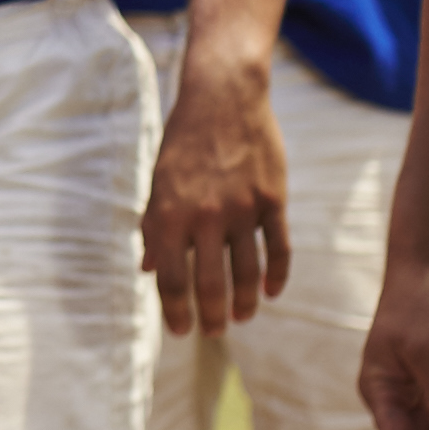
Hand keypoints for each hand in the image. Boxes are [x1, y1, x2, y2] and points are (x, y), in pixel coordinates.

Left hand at [141, 40, 292, 334]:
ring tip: (242, 317)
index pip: (171, 279)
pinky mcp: (273, 200)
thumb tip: (149, 271)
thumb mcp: (157, 182)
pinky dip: (277, 277)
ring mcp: (242, 209)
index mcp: (169, 213)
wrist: (223, 98)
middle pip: (209, 284)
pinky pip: (279, 250)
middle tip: (214, 332)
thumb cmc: (184, 143)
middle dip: (211, 316)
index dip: (175, 311)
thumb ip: (154, 228)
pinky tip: (272, 293)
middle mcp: (205, 216)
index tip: (180, 331)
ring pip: (247, 273)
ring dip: (245, 303)